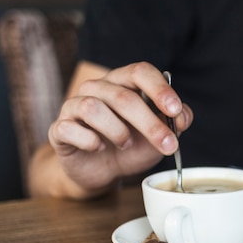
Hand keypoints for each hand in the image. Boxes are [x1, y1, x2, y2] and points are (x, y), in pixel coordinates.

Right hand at [48, 62, 192, 194]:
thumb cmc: (133, 146)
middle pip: (123, 96)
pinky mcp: (59, 128)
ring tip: (127, 144)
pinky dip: (89, 140)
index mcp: (124, 83)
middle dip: (150, 123)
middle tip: (167, 144)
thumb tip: (183, 115)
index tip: (174, 110)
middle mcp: (98, 88)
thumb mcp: (160, 136)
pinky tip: (100, 148)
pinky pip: (70, 128)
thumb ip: (175, 123)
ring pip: (93, 108)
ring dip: (118, 131)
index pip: (140, 72)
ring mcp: (75, 105)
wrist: (104, 171)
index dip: (159, 89)